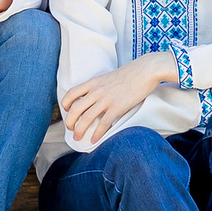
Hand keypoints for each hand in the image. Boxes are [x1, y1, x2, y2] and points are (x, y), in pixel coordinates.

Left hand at [60, 55, 175, 146]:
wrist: (145, 70)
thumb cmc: (130, 73)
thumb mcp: (109, 77)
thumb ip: (100, 86)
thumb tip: (97, 97)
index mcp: (94, 82)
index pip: (72, 93)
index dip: (65, 103)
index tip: (66, 110)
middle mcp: (97, 91)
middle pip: (75, 108)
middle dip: (69, 121)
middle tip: (70, 129)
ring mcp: (106, 99)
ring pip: (87, 118)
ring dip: (80, 130)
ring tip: (77, 138)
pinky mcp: (118, 107)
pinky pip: (103, 123)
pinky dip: (97, 134)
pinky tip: (94, 140)